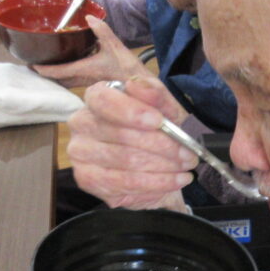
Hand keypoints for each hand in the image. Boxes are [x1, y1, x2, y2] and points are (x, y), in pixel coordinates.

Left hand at [32, 17, 151, 88]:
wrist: (141, 87)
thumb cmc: (129, 69)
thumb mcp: (116, 46)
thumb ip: (102, 30)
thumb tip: (89, 16)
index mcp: (84, 69)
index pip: (57, 72)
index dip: (42, 69)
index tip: (32, 65)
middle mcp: (83, 79)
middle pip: (58, 80)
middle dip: (46, 74)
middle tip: (35, 65)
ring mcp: (88, 84)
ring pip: (66, 82)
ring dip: (56, 76)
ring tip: (47, 66)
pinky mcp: (94, 85)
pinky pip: (75, 81)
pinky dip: (67, 76)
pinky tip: (68, 68)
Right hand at [67, 75, 197, 210]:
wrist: (152, 158)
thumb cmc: (154, 127)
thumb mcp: (162, 106)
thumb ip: (154, 93)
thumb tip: (138, 86)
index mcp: (96, 97)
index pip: (104, 100)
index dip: (132, 111)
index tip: (159, 121)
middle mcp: (82, 124)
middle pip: (121, 135)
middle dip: (162, 146)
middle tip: (188, 154)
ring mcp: (81, 153)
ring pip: (125, 162)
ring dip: (163, 167)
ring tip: (185, 168)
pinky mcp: (87, 179)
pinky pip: (124, 185)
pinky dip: (156, 184)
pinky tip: (175, 181)